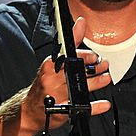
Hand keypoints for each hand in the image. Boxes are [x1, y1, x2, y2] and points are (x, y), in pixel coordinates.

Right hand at [21, 17, 112, 131]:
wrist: (30, 109)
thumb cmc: (45, 83)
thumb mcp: (54, 61)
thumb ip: (70, 42)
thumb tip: (81, 22)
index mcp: (49, 66)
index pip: (69, 57)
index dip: (85, 56)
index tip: (95, 56)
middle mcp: (51, 80)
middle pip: (76, 72)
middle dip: (94, 69)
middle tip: (104, 65)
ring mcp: (56, 96)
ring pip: (80, 89)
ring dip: (97, 83)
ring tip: (106, 78)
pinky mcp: (61, 112)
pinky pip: (80, 108)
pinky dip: (94, 107)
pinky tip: (103, 104)